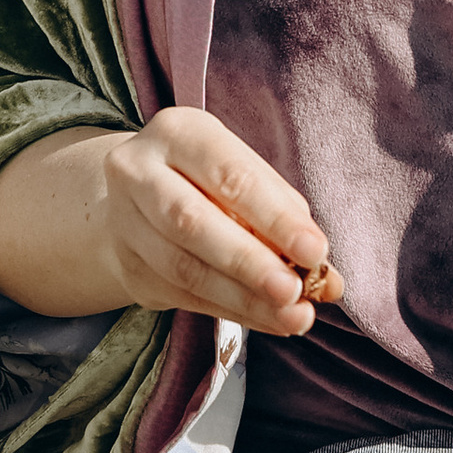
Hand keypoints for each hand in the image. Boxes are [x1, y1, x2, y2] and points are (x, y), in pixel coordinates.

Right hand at [0, 111, 342, 334]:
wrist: (138, 198)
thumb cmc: (211, 183)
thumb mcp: (247, 178)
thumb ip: (286, 220)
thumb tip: (328, 281)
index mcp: (178, 132)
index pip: (229, 176)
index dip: (274, 217)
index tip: (315, 252)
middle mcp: (138, 170)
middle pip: (192, 222)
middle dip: (249, 262)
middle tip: (293, 291)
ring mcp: (124, 220)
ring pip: (182, 267)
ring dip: (242, 298)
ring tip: (290, 316)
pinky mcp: (126, 265)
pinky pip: (181, 295)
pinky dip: (231, 312)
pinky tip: (267, 320)